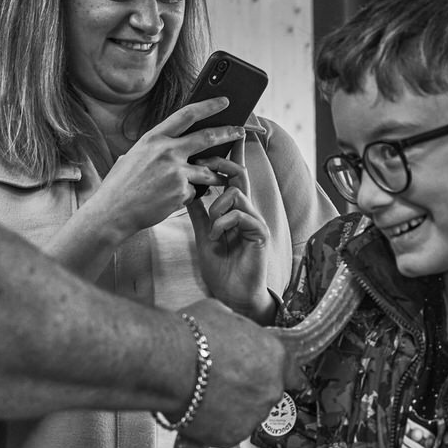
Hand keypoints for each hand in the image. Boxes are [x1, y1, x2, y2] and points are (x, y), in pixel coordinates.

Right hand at [91, 100, 243, 238]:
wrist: (113, 212)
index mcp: (154, 138)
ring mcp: (176, 172)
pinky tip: (174, 199)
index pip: (187, 114)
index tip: (224, 101)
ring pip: (208, 171)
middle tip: (240, 131)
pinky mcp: (181, 192)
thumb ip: (156, 148)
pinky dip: (189, 195)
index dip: (209, 106)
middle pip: (207, 137)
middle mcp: (167, 151)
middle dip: (228, 133)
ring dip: (217, 175)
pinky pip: (195, 191)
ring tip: (221, 178)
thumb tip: (174, 144)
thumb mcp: (134, 156)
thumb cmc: (120, 185)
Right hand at [175, 299, 295, 445]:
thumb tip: (233, 334)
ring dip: (231, 408)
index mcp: (275, 357)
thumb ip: (239, 332)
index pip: (293, 374)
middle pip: (266, 394)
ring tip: (204, 394)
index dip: (281, 376)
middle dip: (248, 390)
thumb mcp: (224, 316)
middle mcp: (270, 389)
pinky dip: (213, 425)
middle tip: (221, 380)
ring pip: (245, 415)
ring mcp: (252, 417)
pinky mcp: (230, 437)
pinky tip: (197, 408)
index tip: (275, 378)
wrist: (166, 363)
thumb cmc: (191, 335)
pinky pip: (225, 432)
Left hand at [187, 159, 271, 321]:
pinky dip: (223, 223)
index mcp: (235, 211)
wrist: (232, 294)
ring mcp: (255, 221)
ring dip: (216, 207)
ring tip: (211, 228)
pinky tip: (216, 237)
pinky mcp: (260, 233)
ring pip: (236, 193)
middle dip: (220, 163)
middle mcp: (247, 212)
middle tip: (202, 163)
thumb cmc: (221, 268)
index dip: (223, 159)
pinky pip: (241, 215)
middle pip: (240, 174)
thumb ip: (199, 214)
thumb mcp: (203, 235)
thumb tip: (188, 192)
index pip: (233, 177)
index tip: (202, 152)